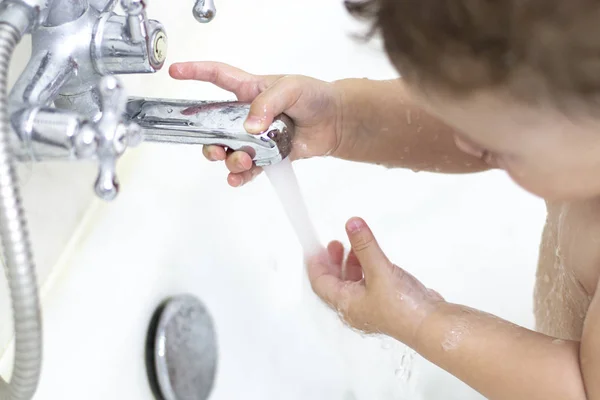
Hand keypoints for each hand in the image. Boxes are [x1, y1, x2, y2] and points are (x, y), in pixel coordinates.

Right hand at [169, 62, 342, 186]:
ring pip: (229, 150)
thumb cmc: (315, 96)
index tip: (175, 72)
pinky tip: (237, 178)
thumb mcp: (291, 88)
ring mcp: (255, 136)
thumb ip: (267, 103)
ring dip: (228, 159)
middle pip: (214, 126)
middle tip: (215, 148)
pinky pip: (248, 168)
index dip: (195, 72)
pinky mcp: (267, 155)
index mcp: (250, 90)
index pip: (217, 76)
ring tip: (240, 160)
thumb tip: (249, 126)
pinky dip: (240, 175)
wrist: (335, 121)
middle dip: (208, 139)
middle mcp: (246, 114)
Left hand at [306, 217, 444, 347]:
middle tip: (334, 243)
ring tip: (354, 246)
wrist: (430, 325)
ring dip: (350, 264)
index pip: (320, 283)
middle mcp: (355, 308)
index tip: (314, 247)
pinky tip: (372, 259)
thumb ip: (364, 246)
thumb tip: (352, 224)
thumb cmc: (402, 306)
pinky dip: (365, 269)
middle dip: (333, 262)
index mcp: (346, 304)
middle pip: (335, 283)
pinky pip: (367, 283)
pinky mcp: (386, 303)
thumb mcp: (379, 270)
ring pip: (352, 283)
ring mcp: (371, 307)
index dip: (316, 264)